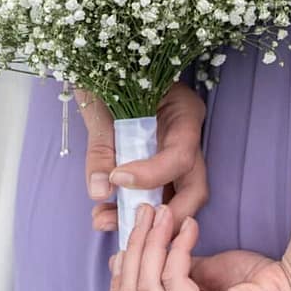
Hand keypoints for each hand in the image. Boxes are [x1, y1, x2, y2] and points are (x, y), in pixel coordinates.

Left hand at [83, 83, 208, 234]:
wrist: (97, 64)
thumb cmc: (106, 73)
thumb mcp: (101, 102)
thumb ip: (101, 146)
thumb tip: (100, 191)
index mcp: (184, 112)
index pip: (181, 155)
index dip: (152, 174)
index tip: (116, 178)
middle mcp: (185, 138)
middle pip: (192, 189)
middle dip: (164, 216)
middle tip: (127, 226)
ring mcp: (172, 154)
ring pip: (174, 198)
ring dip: (142, 218)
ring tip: (102, 221)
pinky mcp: (155, 166)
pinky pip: (152, 195)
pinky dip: (130, 209)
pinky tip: (104, 215)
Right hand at [96, 203, 290, 290]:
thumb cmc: (258, 288)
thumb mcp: (199, 281)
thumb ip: (166, 276)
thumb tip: (126, 256)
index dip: (113, 287)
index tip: (127, 248)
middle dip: (133, 249)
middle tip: (147, 213)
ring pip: (142, 286)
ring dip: (151, 241)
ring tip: (164, 213)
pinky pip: (170, 278)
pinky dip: (176, 246)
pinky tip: (191, 228)